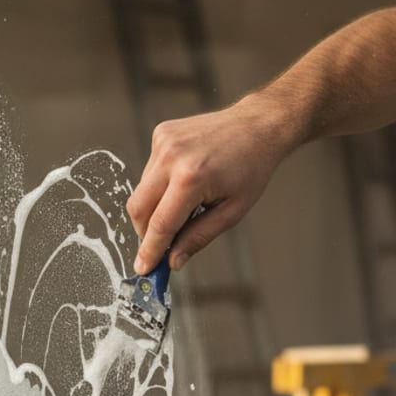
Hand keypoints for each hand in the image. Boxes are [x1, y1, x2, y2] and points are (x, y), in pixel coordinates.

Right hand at [127, 95, 289, 273]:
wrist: (257, 127)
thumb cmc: (251, 169)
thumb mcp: (232, 211)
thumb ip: (199, 237)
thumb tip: (173, 260)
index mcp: (191, 178)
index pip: (160, 224)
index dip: (150, 250)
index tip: (143, 269)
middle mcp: (171, 157)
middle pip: (139, 208)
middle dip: (146, 233)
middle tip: (161, 247)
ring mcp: (162, 142)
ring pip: (142, 190)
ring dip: (155, 208)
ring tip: (186, 208)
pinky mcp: (160, 134)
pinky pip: (150, 172)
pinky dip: (160, 186)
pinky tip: (186, 183)